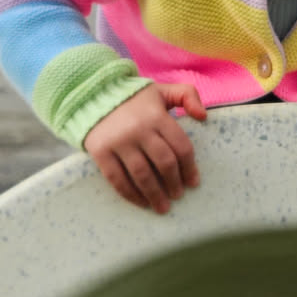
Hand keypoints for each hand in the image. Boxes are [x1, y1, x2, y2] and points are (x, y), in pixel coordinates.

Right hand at [82, 83, 205, 213]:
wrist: (92, 96)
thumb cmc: (134, 99)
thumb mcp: (162, 90)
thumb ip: (187, 95)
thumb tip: (203, 116)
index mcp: (157, 116)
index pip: (180, 146)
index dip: (190, 167)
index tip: (193, 183)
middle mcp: (139, 129)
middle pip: (164, 163)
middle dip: (174, 183)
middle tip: (178, 196)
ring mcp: (119, 142)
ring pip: (142, 175)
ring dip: (155, 194)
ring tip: (163, 207)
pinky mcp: (101, 152)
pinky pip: (118, 179)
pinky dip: (131, 194)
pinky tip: (141, 202)